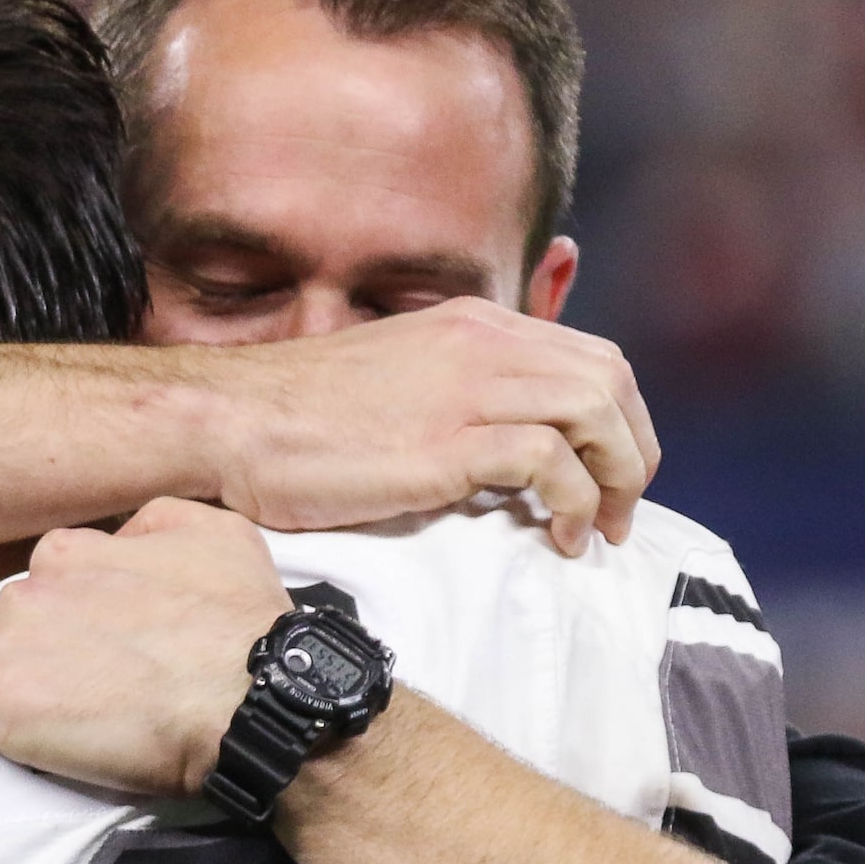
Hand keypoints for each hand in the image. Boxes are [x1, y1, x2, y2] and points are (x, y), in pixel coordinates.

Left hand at [0, 498, 293, 796]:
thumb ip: (152, 523)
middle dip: (54, 642)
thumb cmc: (240, 621)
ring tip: (77, 712)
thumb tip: (122, 538)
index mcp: (70, 552)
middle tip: (105, 678)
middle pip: (24, 616)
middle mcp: (28, 591)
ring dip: (23, 678)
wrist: (246, 701)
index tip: (113, 635)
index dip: (83, 607)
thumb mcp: (216, 532)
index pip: (54, 573)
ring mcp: (7, 648)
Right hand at [214, 298, 656, 553]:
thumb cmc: (298, 419)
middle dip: (633, 450)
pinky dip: (572, 502)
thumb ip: (454, 391)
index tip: (611, 474)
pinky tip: (555, 537)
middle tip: (621, 511)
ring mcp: (465, 388)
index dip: (621, 419)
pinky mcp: (446, 442)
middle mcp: (480, 344)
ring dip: (616, 478)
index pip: (590, 356)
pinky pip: (550, 461)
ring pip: (595, 411)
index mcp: (471, 325)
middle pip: (609, 380)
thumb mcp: (397, 380)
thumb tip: (501, 441)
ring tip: (598, 530)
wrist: (231, 423)